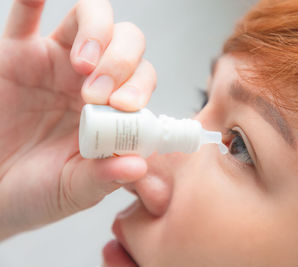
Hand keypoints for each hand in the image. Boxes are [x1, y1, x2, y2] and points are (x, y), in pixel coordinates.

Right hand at [0, 0, 156, 239]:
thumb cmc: (33, 192)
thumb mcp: (72, 190)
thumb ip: (104, 178)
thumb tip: (139, 166)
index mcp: (112, 112)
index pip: (141, 82)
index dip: (140, 87)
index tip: (124, 107)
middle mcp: (91, 82)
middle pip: (126, 43)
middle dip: (122, 60)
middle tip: (99, 93)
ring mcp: (57, 64)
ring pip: (90, 20)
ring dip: (97, 33)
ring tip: (83, 64)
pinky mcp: (17, 54)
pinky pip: (25, 17)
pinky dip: (31, 0)